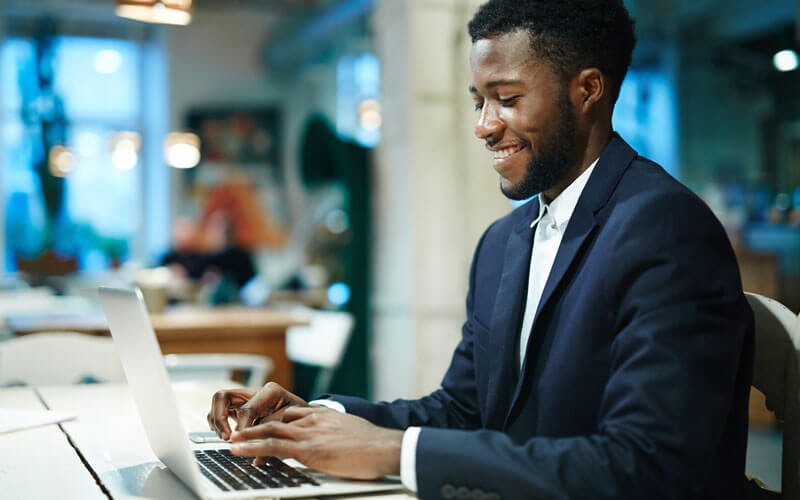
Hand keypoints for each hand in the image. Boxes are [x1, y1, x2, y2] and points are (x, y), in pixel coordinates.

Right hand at [207, 382, 307, 439]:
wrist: (306, 416)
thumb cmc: (300, 419)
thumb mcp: (290, 427)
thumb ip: (273, 439)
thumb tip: (258, 458)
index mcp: (271, 391)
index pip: (247, 408)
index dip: (242, 427)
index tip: (240, 442)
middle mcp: (255, 391)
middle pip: (223, 396)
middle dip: (219, 418)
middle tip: (226, 436)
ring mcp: (246, 398)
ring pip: (219, 402)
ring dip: (217, 421)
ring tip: (224, 437)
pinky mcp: (240, 406)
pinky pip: (220, 410)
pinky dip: (217, 422)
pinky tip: (225, 434)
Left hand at [230, 406, 402, 479]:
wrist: (386, 447)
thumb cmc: (375, 445)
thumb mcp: (351, 433)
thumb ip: (336, 436)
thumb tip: (334, 446)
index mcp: (324, 415)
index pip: (292, 413)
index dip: (274, 420)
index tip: (262, 427)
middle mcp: (313, 419)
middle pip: (277, 417)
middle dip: (255, 425)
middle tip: (239, 432)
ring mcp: (309, 432)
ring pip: (269, 429)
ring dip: (246, 435)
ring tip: (230, 440)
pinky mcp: (308, 449)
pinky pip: (272, 446)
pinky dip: (251, 446)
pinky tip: (238, 450)